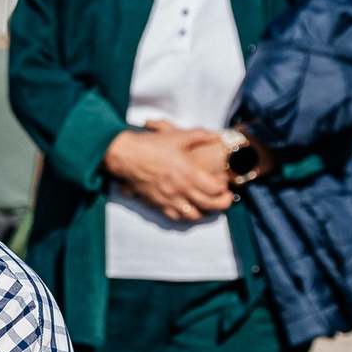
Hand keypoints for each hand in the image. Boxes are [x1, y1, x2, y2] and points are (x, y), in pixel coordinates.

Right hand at [104, 123, 234, 220]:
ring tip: (207, 204)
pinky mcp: (158, 203)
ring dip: (204, 211)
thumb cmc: (150, 145)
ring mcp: (169, 198)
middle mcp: (181, 189)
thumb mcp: (177, 136)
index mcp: (189, 173)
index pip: (216, 189)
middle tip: (225, 198)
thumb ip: (199, 135)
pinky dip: (184, 215)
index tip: (225, 184)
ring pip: (194, 215)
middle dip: (222, 204)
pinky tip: (186, 207)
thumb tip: (216, 135)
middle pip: (210, 205)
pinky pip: (175, 217)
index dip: (224, 188)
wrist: (125, 154)